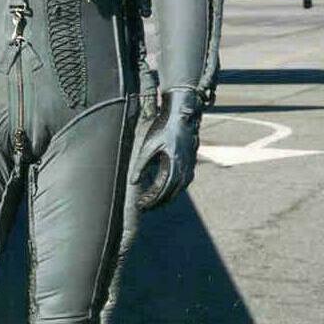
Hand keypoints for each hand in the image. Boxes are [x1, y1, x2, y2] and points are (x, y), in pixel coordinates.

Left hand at [133, 87, 202, 210]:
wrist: (182, 116)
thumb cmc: (164, 129)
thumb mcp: (148, 146)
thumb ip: (140, 165)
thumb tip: (133, 182)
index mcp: (172, 166)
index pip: (161, 191)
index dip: (150, 200)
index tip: (140, 205)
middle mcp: (184, 169)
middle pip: (170, 194)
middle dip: (157, 202)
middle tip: (144, 207)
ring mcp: (189, 167)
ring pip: (178, 189)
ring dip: (165, 197)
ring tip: (153, 202)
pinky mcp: (190, 163)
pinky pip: (183, 182)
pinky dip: (173, 189)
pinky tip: (165, 189)